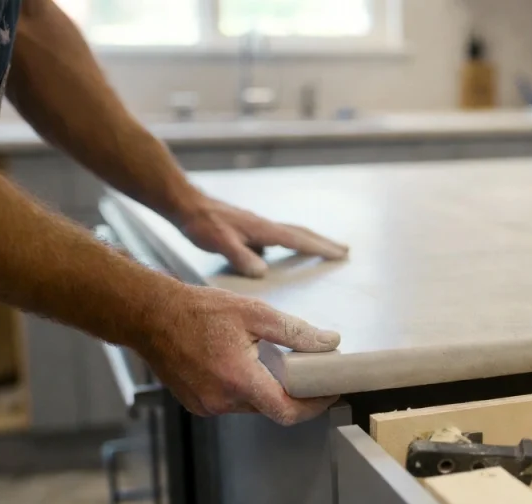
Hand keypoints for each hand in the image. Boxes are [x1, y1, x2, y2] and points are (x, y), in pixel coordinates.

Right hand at [138, 284, 339, 424]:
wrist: (151, 316)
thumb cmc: (198, 311)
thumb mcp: (254, 313)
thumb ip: (294, 332)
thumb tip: (328, 342)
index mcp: (238, 379)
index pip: (287, 411)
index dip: (313, 406)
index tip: (328, 394)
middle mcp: (221, 399)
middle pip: (271, 408)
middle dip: (292, 392)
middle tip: (306, 371)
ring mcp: (206, 405)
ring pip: (252, 406)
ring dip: (266, 389)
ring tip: (269, 361)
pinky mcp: (197, 404)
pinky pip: (231, 402)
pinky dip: (244, 388)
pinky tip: (242, 365)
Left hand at [178, 196, 348, 276]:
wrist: (186, 204)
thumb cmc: (202, 223)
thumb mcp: (220, 243)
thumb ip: (240, 257)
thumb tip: (262, 272)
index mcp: (263, 230)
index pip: (298, 240)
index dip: (321, 248)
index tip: (341, 254)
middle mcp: (265, 226)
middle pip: (302, 233)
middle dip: (324, 242)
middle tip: (345, 250)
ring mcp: (258, 226)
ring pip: (292, 234)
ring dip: (310, 241)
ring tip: (324, 249)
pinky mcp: (249, 229)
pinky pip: (277, 238)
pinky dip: (291, 242)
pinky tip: (284, 253)